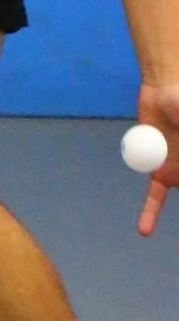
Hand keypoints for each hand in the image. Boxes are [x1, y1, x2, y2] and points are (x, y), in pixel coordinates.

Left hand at [134, 83, 178, 236]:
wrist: (165, 89)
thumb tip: (177, 152)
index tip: (177, 176)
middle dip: (178, 178)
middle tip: (171, 178)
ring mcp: (177, 173)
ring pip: (176, 189)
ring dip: (160, 210)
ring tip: (152, 200)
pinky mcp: (159, 171)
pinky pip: (155, 197)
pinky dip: (149, 213)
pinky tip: (144, 231)